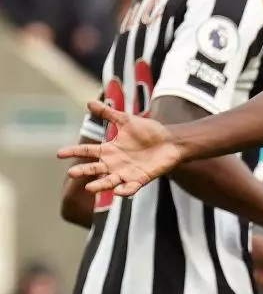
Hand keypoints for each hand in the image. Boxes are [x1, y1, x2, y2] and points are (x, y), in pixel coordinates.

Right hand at [58, 100, 182, 196]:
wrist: (172, 141)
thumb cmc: (149, 131)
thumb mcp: (127, 121)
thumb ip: (109, 114)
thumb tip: (89, 102)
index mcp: (110, 150)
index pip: (88, 152)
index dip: (74, 152)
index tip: (59, 153)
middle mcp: (114, 164)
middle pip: (95, 169)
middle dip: (84, 171)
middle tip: (72, 172)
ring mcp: (127, 173)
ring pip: (109, 182)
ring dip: (100, 186)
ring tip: (89, 188)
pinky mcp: (140, 179)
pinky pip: (130, 188)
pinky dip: (124, 191)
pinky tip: (118, 191)